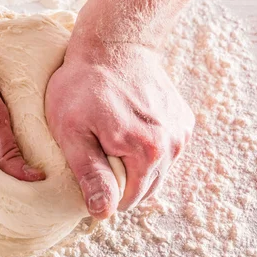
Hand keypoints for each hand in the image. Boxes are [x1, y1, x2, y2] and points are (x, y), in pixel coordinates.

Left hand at [45, 34, 193, 218]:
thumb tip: (104, 212)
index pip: (128, 199)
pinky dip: (147, 147)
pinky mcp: (183, 118)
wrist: (112, 43)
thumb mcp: (72, 132)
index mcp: (148, 153)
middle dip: (121, 179)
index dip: (105, 192)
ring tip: (111, 139)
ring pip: (157, 170)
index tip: (89, 170)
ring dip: (135, 164)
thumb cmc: (83, 86)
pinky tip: (127, 127)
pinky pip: (165, 149)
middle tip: (97, 153)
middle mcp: (173, 145)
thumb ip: (90, 174)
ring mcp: (181, 131)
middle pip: (146, 187)